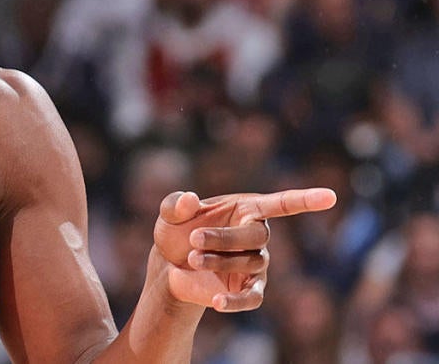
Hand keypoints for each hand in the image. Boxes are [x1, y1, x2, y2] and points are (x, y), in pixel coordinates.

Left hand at [152, 189, 335, 311]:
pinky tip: (218, 301)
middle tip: (194, 239)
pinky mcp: (249, 288)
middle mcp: (257, 235)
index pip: (281, 204)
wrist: (170, 266)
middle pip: (257, 236)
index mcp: (245, 209)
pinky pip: (253, 297)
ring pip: (250, 263)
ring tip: (193, 259)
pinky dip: (236, 300)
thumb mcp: (169, 215)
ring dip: (218, 261)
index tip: (330, 197)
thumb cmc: (176, 232)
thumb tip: (190, 199)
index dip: (305, 200)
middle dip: (224, 238)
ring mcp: (257, 263)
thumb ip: (175, 204)